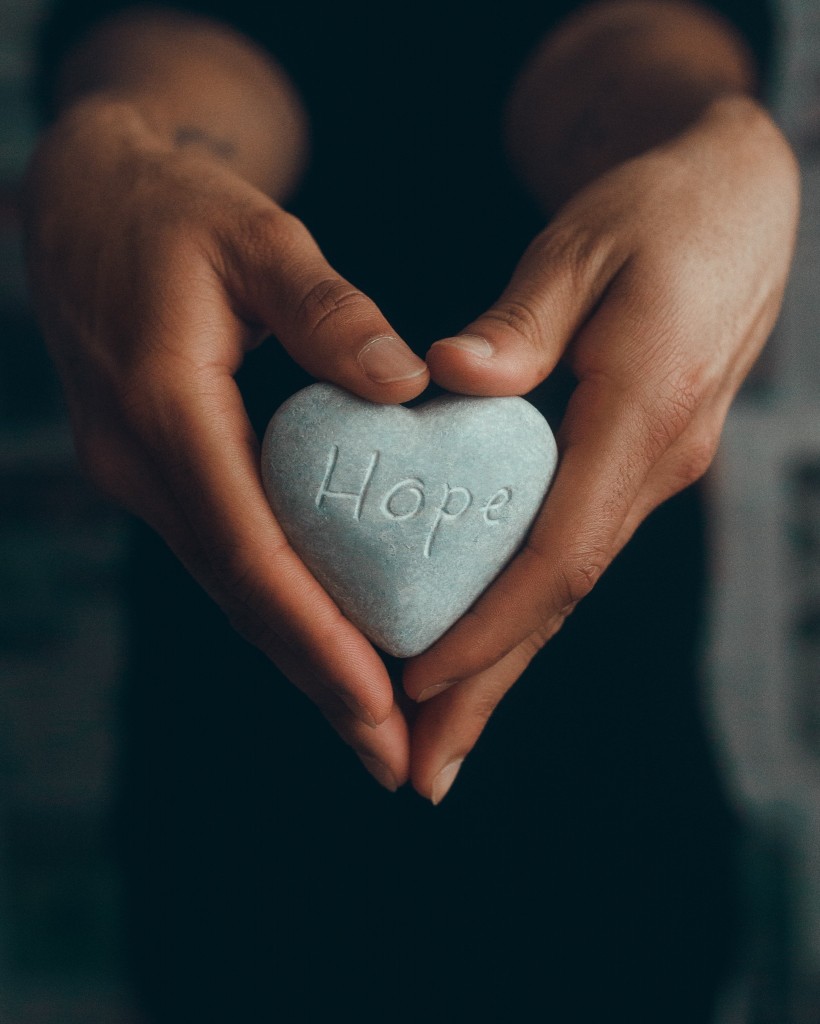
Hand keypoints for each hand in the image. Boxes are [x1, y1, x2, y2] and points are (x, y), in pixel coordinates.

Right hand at [24, 97, 429, 790]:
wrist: (86, 204)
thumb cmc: (173, 210)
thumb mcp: (254, 234)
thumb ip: (327, 308)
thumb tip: (406, 383)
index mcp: (166, 409)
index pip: (249, 550)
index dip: (315, 635)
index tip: (380, 702)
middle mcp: (143, 464)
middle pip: (243, 597)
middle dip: (317, 682)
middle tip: (392, 758)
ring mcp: (143, 476)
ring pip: (233, 589)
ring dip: (301, 660)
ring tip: (373, 728)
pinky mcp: (161, 473)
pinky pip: (227, 556)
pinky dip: (280, 609)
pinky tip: (326, 644)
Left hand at [405, 96, 798, 802]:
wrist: (732, 202)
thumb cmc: (655, 210)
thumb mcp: (582, 245)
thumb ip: (520, 322)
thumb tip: (445, 378)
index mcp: (644, 412)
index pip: (560, 553)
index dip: (490, 626)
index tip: (417, 680)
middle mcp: (654, 464)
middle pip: (560, 600)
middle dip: (489, 688)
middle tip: (420, 772)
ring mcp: (651, 472)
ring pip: (564, 590)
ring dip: (502, 665)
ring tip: (437, 737)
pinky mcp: (633, 465)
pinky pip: (569, 555)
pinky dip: (520, 610)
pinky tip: (480, 645)